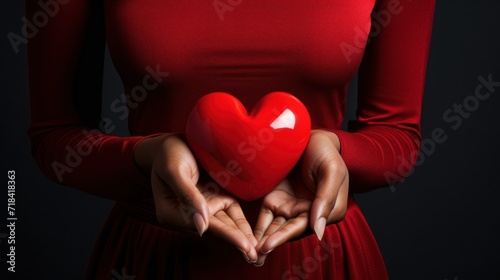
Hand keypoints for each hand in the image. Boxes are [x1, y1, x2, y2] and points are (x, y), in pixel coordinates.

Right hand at [134, 134, 257, 262]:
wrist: (174, 140)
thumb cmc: (168, 153)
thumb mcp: (174, 170)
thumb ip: (187, 195)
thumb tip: (202, 225)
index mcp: (172, 212)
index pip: (203, 226)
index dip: (224, 235)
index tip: (242, 243)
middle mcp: (189, 214)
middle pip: (216, 229)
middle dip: (236, 243)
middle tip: (254, 255)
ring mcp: (204, 207)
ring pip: (226, 224)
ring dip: (241, 238)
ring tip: (258, 250)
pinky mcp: (216, 198)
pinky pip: (231, 213)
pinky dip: (242, 224)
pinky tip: (256, 235)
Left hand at [253, 130, 348, 265]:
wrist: (310, 136)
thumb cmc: (326, 154)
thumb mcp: (332, 172)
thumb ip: (325, 200)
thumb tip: (319, 232)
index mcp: (324, 211)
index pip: (302, 227)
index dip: (284, 237)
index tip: (268, 245)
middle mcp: (305, 213)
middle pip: (286, 232)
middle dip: (269, 245)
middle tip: (253, 256)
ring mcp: (289, 207)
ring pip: (274, 228)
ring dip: (261, 241)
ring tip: (247, 253)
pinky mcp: (274, 198)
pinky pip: (264, 217)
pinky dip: (256, 229)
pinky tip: (245, 238)